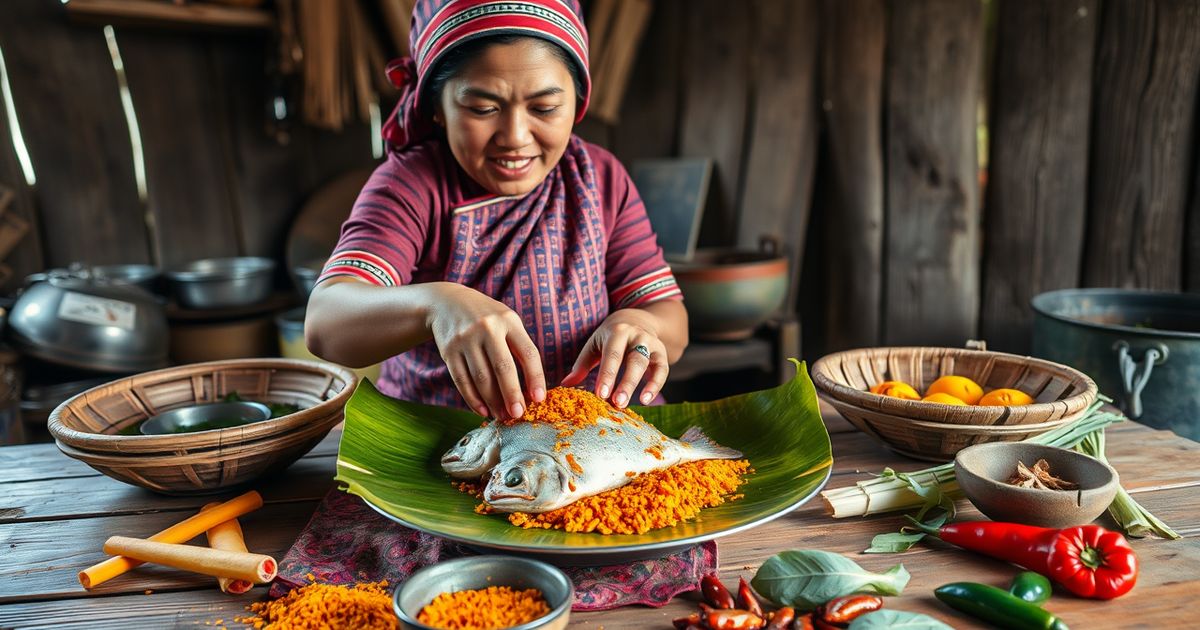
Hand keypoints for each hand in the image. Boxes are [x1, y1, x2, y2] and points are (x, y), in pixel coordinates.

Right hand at [427, 284, 545, 419]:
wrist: (446, 302)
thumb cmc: (486, 318)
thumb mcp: (506, 320)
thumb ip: (519, 347)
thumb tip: (531, 388)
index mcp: (508, 320)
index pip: (528, 353)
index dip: (535, 378)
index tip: (539, 399)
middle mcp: (487, 328)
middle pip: (502, 367)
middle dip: (512, 394)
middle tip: (518, 415)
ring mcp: (466, 339)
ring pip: (481, 378)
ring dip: (493, 401)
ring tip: (502, 416)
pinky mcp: (449, 351)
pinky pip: (462, 380)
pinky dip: (473, 399)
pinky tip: (483, 410)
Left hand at [561, 308, 668, 407]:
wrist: (637, 320)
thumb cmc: (610, 338)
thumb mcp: (595, 345)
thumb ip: (582, 365)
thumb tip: (565, 385)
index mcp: (617, 331)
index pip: (612, 355)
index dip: (607, 375)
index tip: (601, 395)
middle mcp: (636, 335)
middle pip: (634, 359)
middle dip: (626, 382)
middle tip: (617, 403)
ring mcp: (651, 344)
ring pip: (647, 364)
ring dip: (640, 385)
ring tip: (632, 403)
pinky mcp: (661, 353)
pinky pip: (662, 369)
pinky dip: (656, 385)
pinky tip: (646, 400)